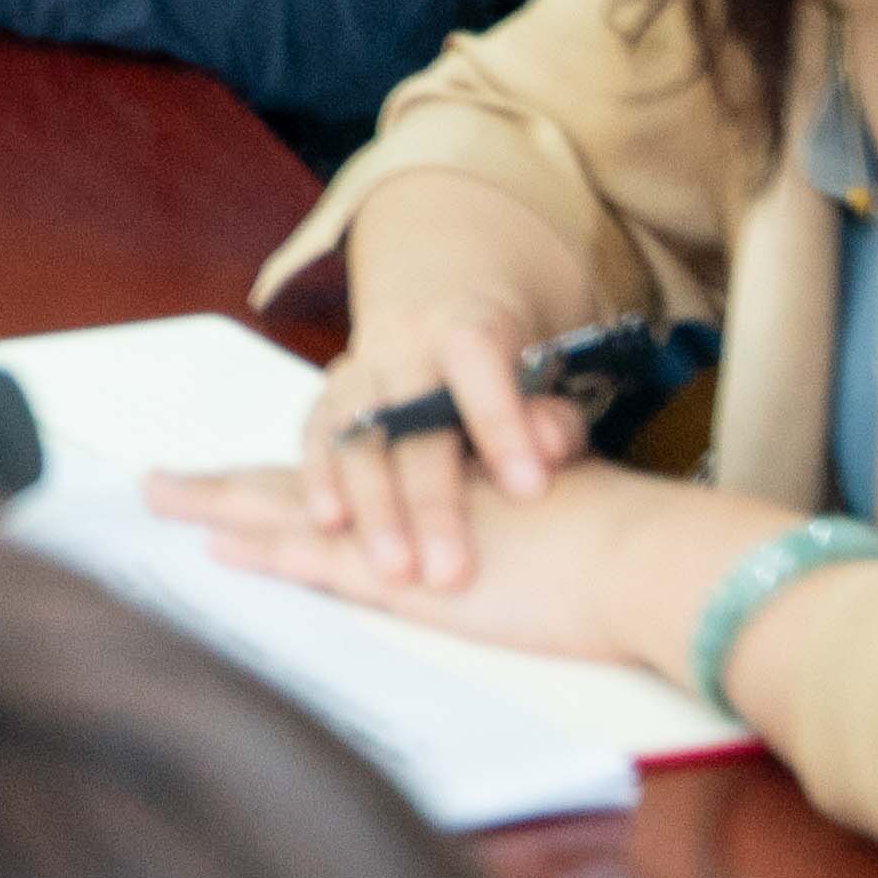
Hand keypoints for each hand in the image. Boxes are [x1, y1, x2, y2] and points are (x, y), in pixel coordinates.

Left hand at [165, 445, 779, 687]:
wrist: (646, 558)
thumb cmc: (619, 542)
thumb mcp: (550, 498)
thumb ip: (518, 485)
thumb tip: (527, 483)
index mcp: (435, 475)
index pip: (346, 470)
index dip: (289, 475)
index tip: (235, 477)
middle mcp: (405, 491)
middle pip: (295, 481)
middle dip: (225, 482)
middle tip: (154, 479)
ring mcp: (399, 534)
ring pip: (287, 510)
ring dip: (218, 503)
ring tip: (155, 494)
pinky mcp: (403, 578)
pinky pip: (314, 559)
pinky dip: (264, 551)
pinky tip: (218, 548)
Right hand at [204, 186, 621, 592]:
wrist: (453, 305)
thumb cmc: (521, 357)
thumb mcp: (559, 370)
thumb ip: (555, 415)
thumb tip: (548, 449)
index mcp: (470, 325)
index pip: (479, 364)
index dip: (500, 422)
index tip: (529, 490)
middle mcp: (404, 344)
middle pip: (408, 418)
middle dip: (430, 499)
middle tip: (453, 573)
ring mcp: (360, 371)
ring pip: (354, 434)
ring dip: (371, 505)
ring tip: (394, 570)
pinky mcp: (332, 401)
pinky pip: (318, 438)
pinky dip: (320, 481)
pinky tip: (330, 524)